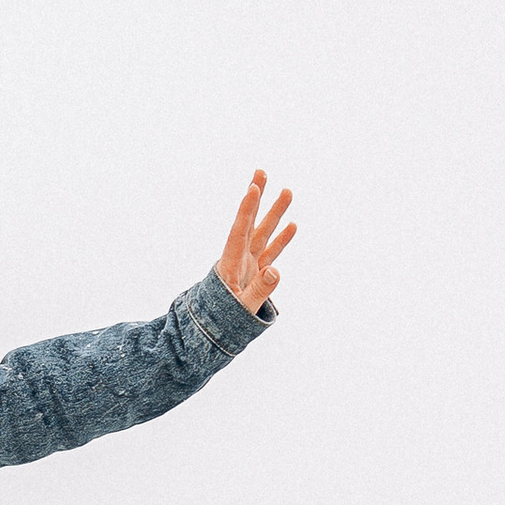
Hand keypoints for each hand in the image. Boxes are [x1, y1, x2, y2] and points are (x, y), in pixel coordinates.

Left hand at [215, 170, 296, 315]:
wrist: (212, 332)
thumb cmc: (222, 321)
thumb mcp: (241, 309)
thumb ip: (258, 290)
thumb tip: (275, 270)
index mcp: (230, 265)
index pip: (239, 232)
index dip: (246, 210)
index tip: (252, 188)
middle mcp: (239, 260)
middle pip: (250, 223)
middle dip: (257, 199)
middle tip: (262, 172)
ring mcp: (248, 265)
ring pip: (263, 233)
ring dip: (274, 214)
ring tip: (286, 192)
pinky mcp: (256, 273)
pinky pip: (270, 253)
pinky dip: (280, 239)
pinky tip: (292, 225)